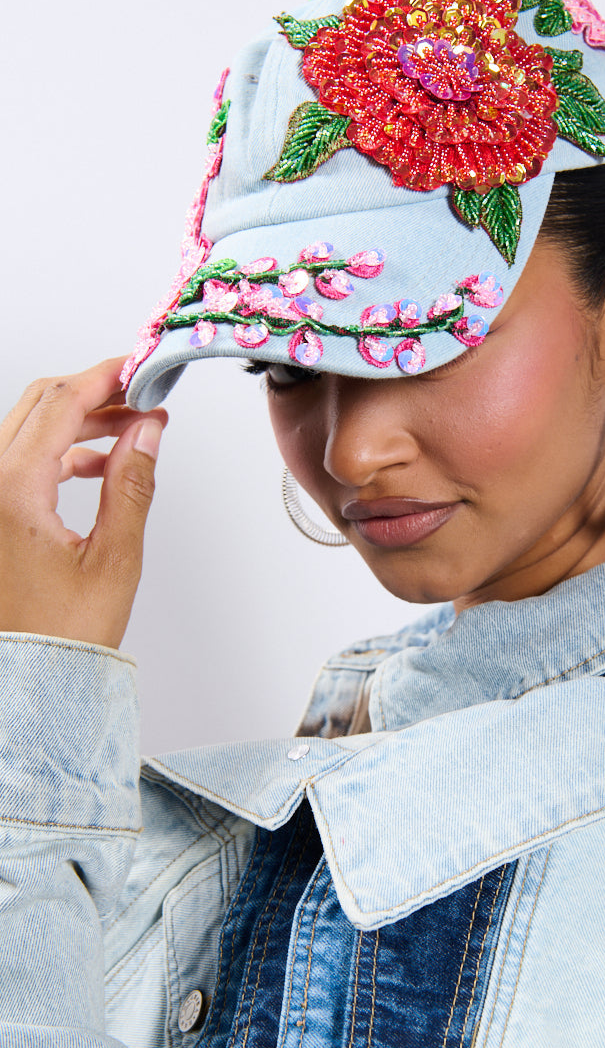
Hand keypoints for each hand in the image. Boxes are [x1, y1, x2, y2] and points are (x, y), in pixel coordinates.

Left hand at [0, 357, 166, 648]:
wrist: (28, 680)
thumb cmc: (62, 635)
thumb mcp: (114, 558)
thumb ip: (132, 484)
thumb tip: (147, 431)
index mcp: (10, 491)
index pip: (60, 404)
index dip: (105, 377)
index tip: (139, 367)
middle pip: (37, 405)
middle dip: (92, 392)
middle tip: (139, 394)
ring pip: (27, 429)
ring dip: (77, 420)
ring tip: (129, 431)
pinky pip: (18, 459)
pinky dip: (58, 449)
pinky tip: (95, 464)